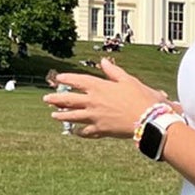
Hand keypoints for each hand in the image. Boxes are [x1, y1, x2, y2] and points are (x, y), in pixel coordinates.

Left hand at [43, 54, 164, 139]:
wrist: (148, 120)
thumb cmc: (141, 97)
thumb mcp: (128, 80)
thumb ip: (113, 72)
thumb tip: (103, 61)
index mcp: (99, 87)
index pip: (78, 81)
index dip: (67, 79)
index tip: (59, 78)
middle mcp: (93, 102)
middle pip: (69, 100)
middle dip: (56, 99)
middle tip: (45, 99)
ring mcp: (95, 118)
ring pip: (73, 117)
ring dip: (62, 116)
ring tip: (54, 115)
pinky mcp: (100, 131)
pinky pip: (86, 132)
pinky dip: (80, 132)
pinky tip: (75, 132)